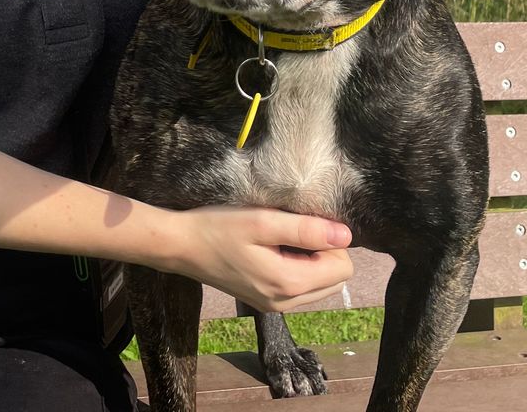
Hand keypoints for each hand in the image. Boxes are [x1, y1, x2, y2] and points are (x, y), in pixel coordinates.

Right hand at [168, 205, 353, 312]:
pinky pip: (300, 288)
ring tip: (280, 240)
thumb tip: (345, 235)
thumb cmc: (217, 228)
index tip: (303, 225)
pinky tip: (271, 250)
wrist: (180, 246)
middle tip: (291, 231)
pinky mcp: (265, 301)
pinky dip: (296, 268)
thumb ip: (306, 229)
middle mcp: (285, 303)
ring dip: (310, 260)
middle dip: (324, 253)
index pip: (343, 268)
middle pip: (335, 280)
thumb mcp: (262, 221)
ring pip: (319, 285)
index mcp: (288, 284)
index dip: (331, 242)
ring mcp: (274, 306)